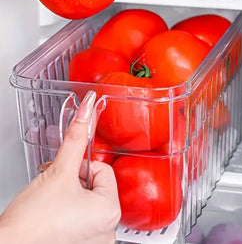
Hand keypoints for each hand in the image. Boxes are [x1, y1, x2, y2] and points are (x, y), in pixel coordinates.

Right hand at [0, 91, 120, 243]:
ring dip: (72, 196)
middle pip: (97, 186)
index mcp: (110, 211)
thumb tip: (86, 112)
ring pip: (89, 202)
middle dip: (75, 181)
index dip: (80, 167)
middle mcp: (108, 230)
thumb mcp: (58, 171)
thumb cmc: (30, 223)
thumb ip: (75, 138)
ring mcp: (96, 242)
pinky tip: (54, 217)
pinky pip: (84, 220)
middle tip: (54, 189)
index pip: (103, 170)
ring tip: (52, 204)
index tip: (63, 175)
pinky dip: (71, 213)